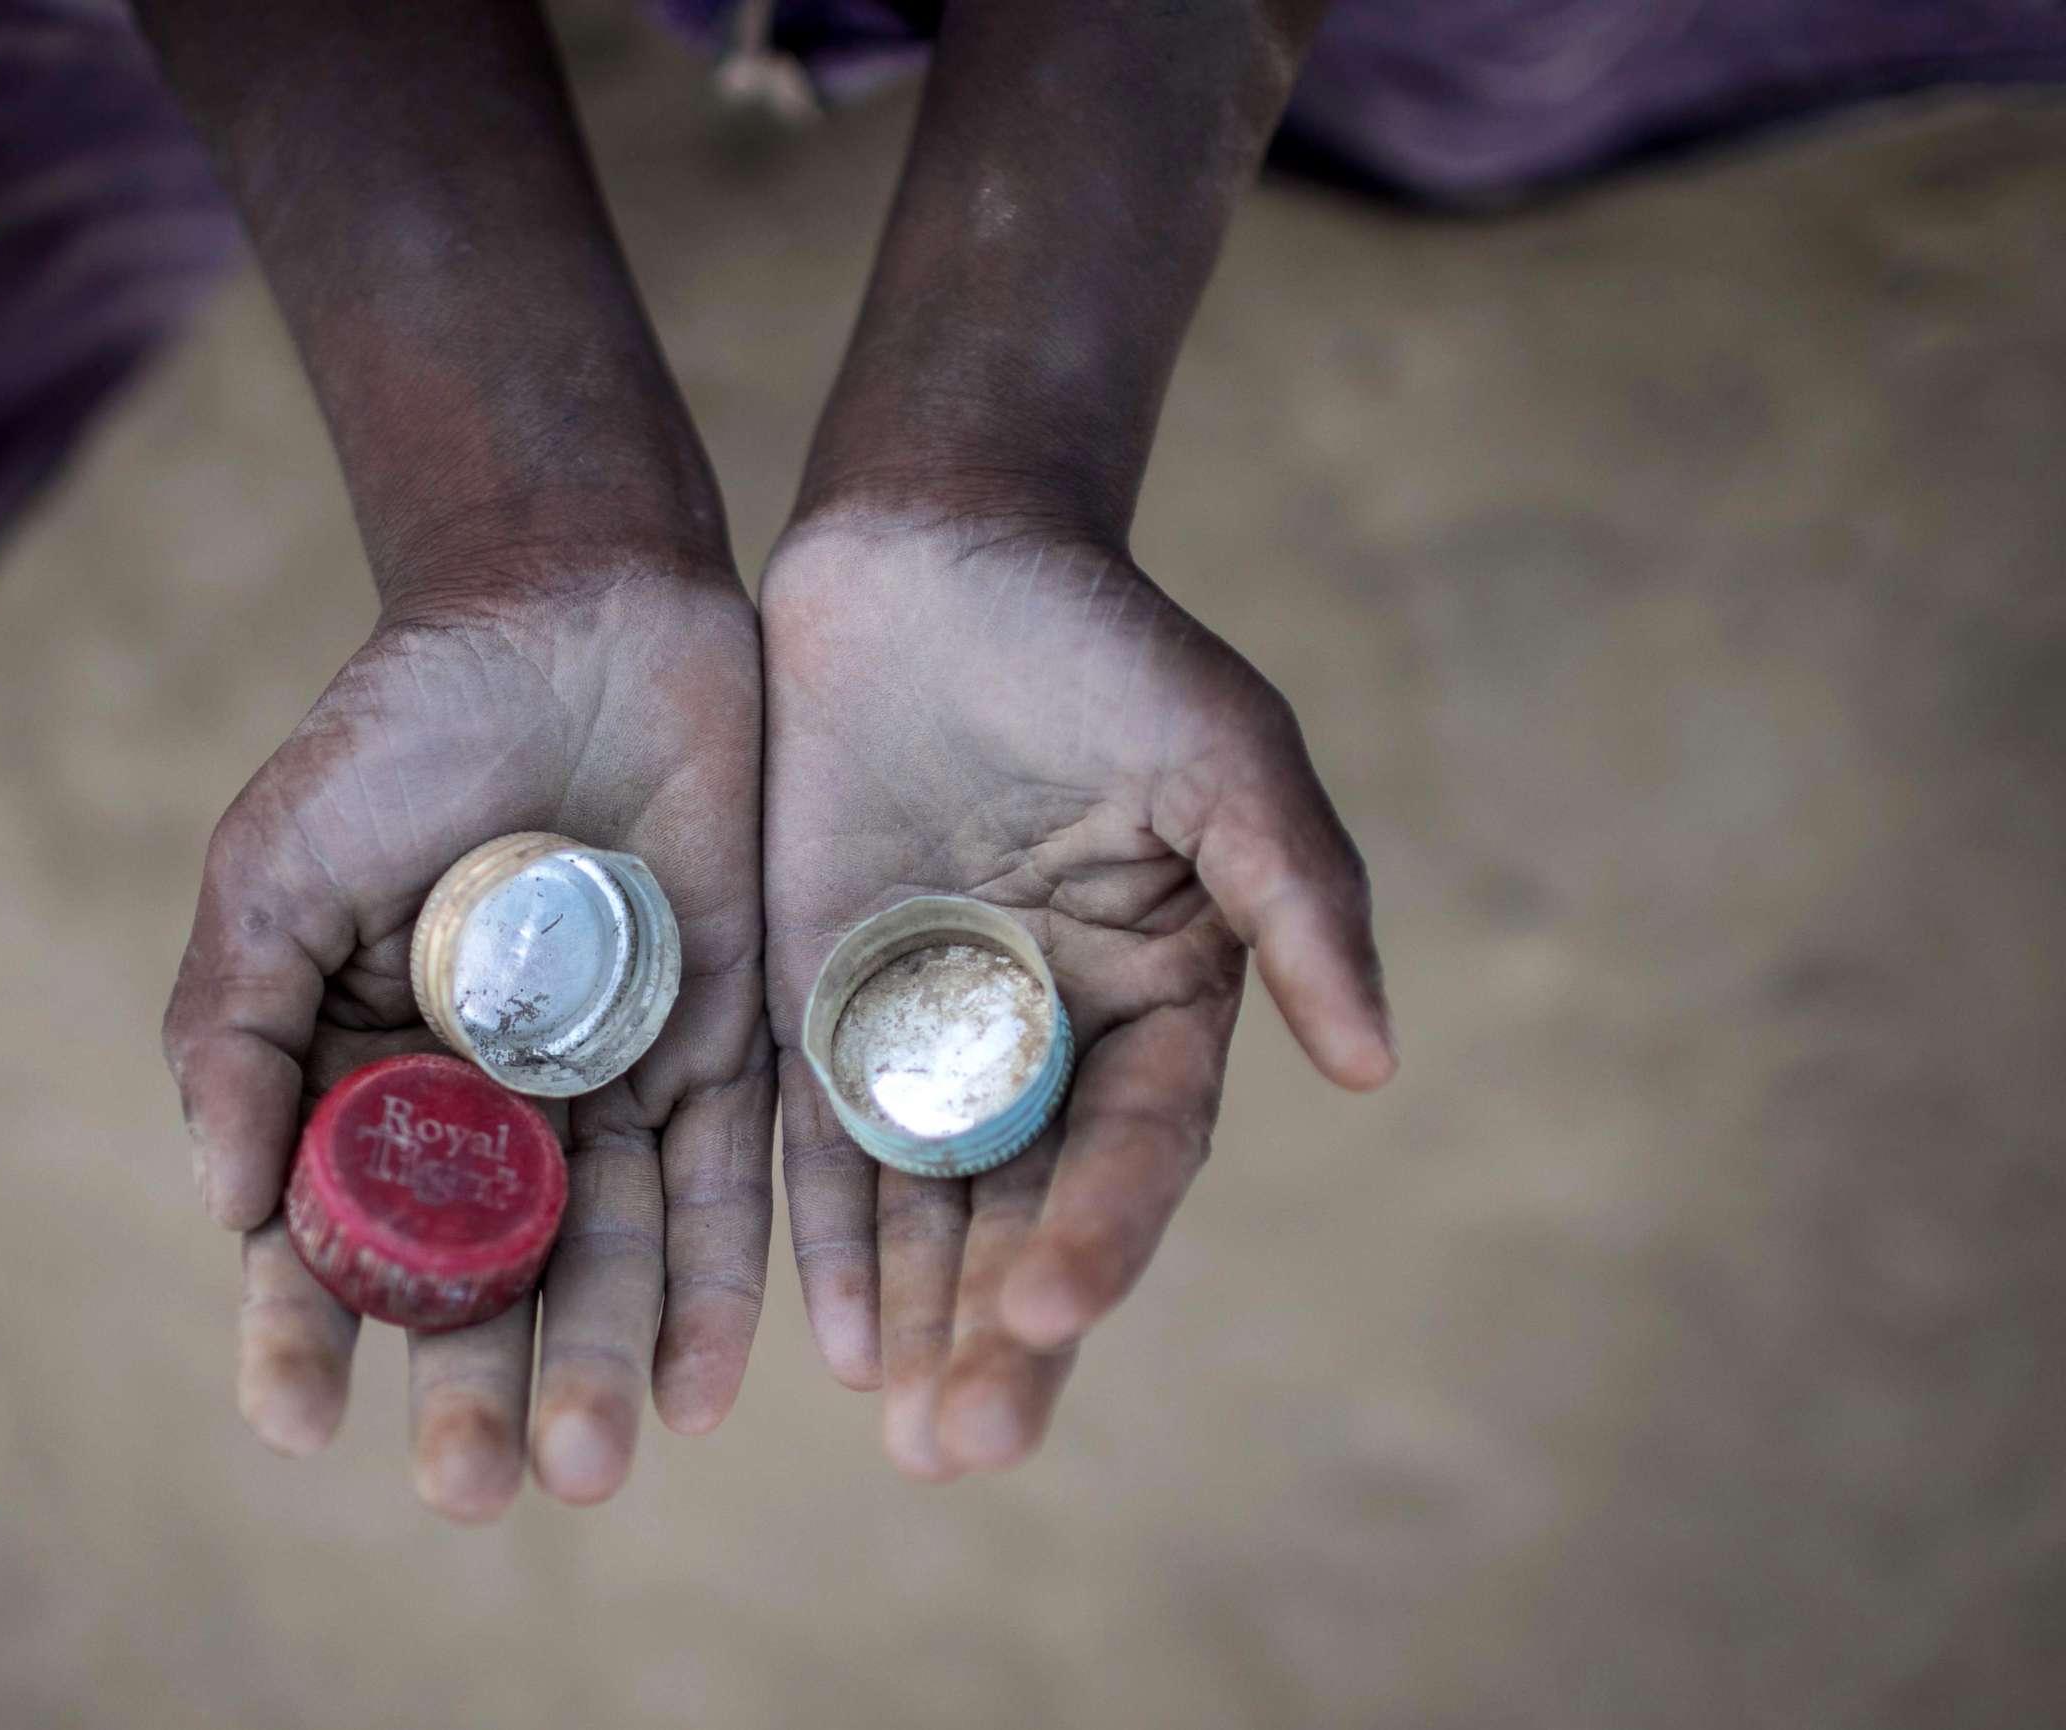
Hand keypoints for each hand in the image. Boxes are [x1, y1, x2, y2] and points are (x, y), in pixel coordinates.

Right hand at [164, 562, 771, 1519]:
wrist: (572, 606)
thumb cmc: (402, 728)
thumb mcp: (280, 863)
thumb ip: (239, 1024)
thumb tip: (227, 1207)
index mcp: (366, 1070)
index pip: (331, 1230)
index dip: (303, 1329)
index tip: (295, 1418)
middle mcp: (492, 1102)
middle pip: (480, 1275)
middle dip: (476, 1389)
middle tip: (478, 1485)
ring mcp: (612, 1079)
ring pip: (607, 1251)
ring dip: (600, 1362)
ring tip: (594, 1465)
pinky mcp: (728, 1042)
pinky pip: (731, 1182)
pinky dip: (722, 1283)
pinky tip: (705, 1384)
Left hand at [762, 509, 1393, 1479]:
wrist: (931, 551)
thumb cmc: (1100, 641)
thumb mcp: (1225, 754)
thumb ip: (1297, 901)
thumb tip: (1377, 1065)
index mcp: (1162, 996)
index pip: (1141, 1148)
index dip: (1103, 1232)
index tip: (1045, 1308)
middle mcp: (1049, 1036)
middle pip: (1036, 1209)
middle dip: (1005, 1326)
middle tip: (966, 1445)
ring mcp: (928, 1028)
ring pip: (931, 1201)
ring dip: (920, 1315)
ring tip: (908, 1431)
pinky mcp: (818, 1001)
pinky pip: (820, 1138)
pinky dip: (827, 1232)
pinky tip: (825, 1332)